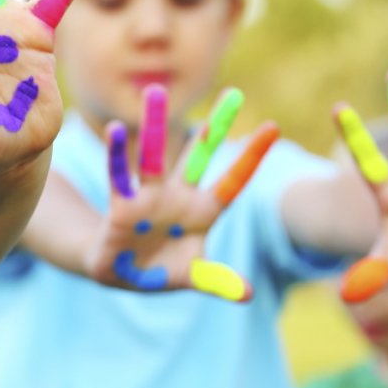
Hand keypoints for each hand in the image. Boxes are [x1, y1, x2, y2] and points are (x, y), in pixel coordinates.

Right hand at [84, 84, 278, 302]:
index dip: (250, 157)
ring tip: (155, 91)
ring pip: (155, 156)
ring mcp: (151, 197)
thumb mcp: (192, 276)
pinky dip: (117, 156)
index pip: (232, 181)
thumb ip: (217, 281)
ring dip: (154, 125)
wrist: (121, 273)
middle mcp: (180, 196)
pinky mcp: (122, 204)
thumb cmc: (162, 271)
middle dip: (216, 126)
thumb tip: (248, 295)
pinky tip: (115, 131)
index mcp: (203, 213)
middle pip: (201, 156)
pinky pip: (120, 177)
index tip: (273, 127)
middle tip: (234, 93)